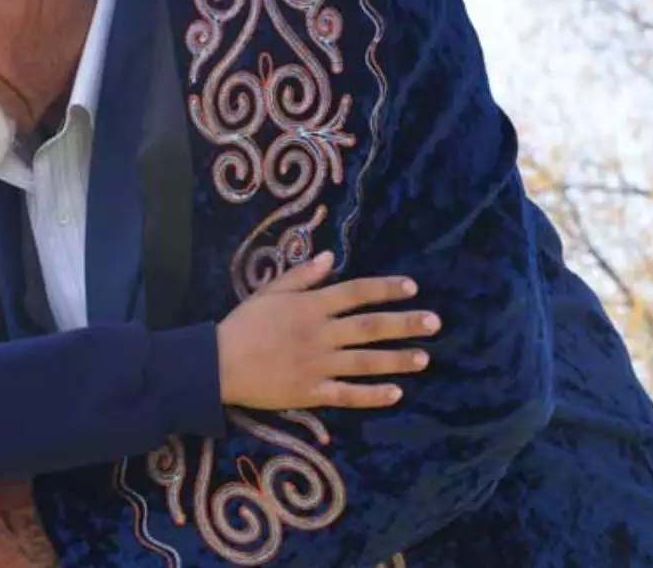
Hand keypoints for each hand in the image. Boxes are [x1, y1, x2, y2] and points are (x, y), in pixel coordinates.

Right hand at [216, 252, 440, 409]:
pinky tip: (396, 392)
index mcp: (309, 306)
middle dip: (405, 324)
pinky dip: (373, 395)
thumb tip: (329, 256)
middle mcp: (320, 334)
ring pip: (366, 361)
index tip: (412, 287)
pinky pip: (349, 394)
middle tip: (434, 323)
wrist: (218, 364)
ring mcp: (318, 365)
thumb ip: (300, 275)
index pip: (355, 292)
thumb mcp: (268, 292)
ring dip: (397, 359)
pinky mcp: (312, 392)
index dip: (385, 288)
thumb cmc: (242, 324)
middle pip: (370, 326)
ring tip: (424, 358)